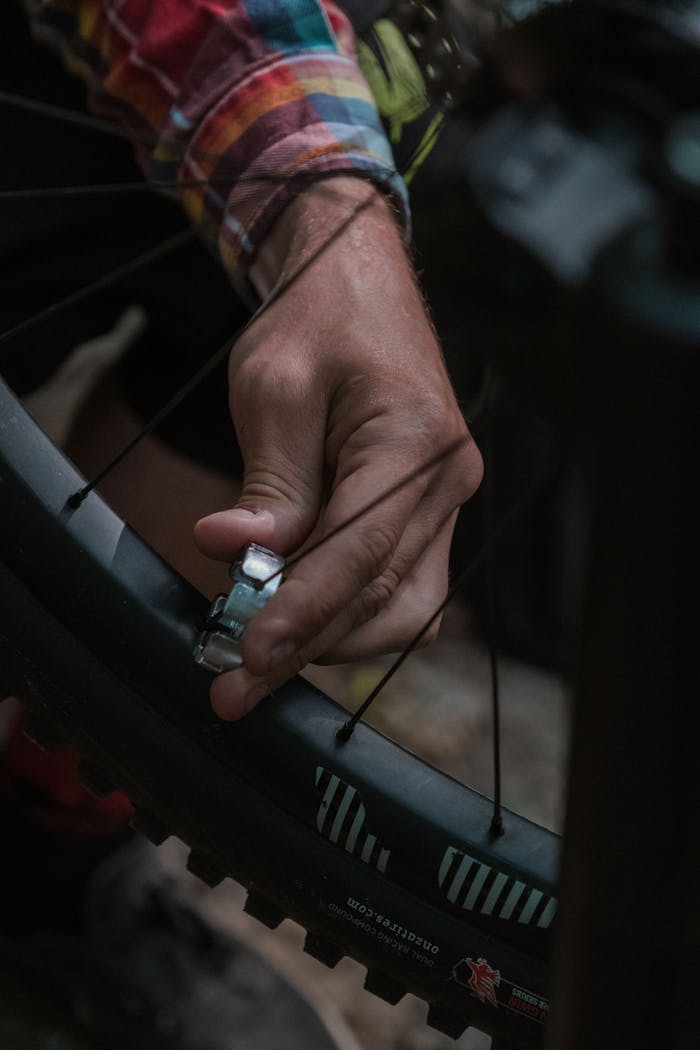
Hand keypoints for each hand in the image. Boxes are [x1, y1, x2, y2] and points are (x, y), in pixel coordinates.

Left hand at [194, 177, 482, 718]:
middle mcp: (446, 480)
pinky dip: (344, 611)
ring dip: (329, 638)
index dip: (306, 611)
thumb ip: (269, 482)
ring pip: (401, 607)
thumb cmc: (316, 320)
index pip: (362, 549)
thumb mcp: (275, 389)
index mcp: (415, 439)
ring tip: (255, 656)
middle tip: (235, 685)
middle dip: (311, 646)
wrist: (357, 284)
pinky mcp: (426, 514)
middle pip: (387, 594)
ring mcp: (444, 502)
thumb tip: (238, 555)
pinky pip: (396, 585)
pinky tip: (293, 617)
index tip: (251, 657)